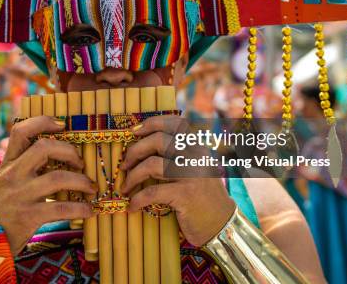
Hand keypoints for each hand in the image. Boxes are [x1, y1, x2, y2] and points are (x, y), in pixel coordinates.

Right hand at [0, 116, 96, 254]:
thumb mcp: (4, 182)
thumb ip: (22, 167)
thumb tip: (53, 152)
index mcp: (8, 164)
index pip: (20, 131)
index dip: (43, 122)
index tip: (63, 124)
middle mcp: (13, 175)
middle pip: (44, 148)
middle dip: (70, 151)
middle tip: (81, 163)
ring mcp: (20, 195)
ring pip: (58, 178)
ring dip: (81, 181)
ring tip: (91, 188)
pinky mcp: (28, 217)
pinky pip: (61, 208)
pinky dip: (80, 208)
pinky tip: (89, 210)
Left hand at [120, 116, 235, 246]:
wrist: (221, 223)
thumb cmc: (202, 196)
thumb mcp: (197, 168)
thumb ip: (180, 154)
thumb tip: (144, 143)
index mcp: (198, 147)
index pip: (176, 123)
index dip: (152, 123)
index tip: (134, 132)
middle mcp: (196, 156)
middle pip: (158, 140)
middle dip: (135, 151)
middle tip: (125, 164)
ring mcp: (191, 175)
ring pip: (151, 164)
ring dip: (132, 176)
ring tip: (126, 187)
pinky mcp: (185, 195)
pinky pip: (152, 192)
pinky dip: (137, 199)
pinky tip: (132, 206)